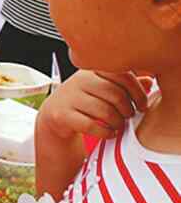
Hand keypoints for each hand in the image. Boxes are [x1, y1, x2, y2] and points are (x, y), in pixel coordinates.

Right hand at [37, 70, 152, 140]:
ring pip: (104, 111)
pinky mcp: (62, 115)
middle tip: (128, 116)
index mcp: (91, 70)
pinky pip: (91, 125)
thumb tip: (148, 81)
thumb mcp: (102, 88)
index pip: (121, 74)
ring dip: (117, 123)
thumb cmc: (83, 100)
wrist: (55, 114)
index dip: (136, 91)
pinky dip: (105, 132)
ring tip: (118, 126)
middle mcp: (79, 81)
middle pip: (114, 94)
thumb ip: (124, 84)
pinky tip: (108, 132)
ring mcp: (69, 97)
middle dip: (127, 109)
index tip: (142, 104)